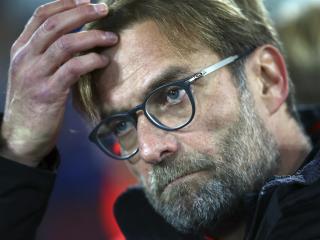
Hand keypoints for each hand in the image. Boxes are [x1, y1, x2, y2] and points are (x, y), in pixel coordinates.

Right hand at [0, 0, 116, 166]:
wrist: (21, 135)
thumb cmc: (32, 104)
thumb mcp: (33, 74)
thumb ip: (48, 56)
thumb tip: (78, 41)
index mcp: (21, 50)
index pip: (40, 16)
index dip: (64, 4)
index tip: (85, 0)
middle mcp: (25, 58)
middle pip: (54, 25)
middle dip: (82, 13)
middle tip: (103, 9)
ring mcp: (35, 74)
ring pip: (65, 44)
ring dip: (92, 37)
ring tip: (111, 37)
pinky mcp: (48, 92)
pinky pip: (73, 68)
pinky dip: (91, 61)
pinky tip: (103, 60)